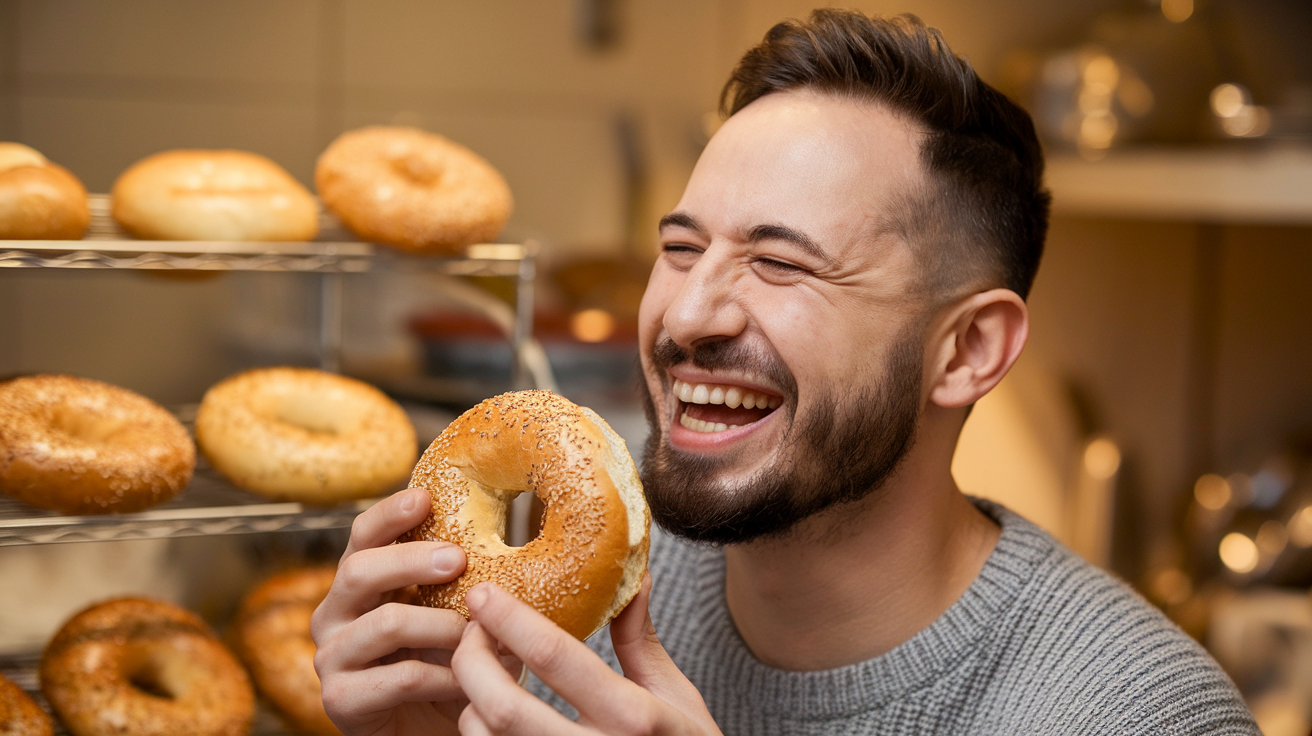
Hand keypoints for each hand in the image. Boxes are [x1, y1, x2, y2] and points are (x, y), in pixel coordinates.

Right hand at [311, 487, 484, 735]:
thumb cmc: (446, 664)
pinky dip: (444, 676)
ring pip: (386, 624)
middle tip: (458, 559)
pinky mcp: (340, 700)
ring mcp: (331, 657)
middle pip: (359, 570)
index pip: (362, 536)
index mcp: (358, 584)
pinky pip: (401, 676)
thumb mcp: (454, 616)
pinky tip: (468, 679)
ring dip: (443, 626)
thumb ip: (462, 584)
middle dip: (412, 560)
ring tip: (478, 633)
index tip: (425, 498)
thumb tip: (516, 544)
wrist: (432, 731)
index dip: (389, 513)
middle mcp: (334, 614)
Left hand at [451, 576, 722, 734]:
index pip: (555, 655)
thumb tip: (631, 579)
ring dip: (471, 700)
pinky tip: (489, 712)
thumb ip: (641, 642)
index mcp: (632, 716)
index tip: (484, 593)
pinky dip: (480, 732)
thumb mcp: (677, 699)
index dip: (509, 618)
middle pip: (502, 704)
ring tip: (482, 675)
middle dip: (471, 658)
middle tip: (470, 630)